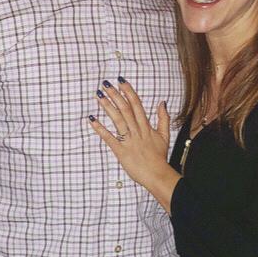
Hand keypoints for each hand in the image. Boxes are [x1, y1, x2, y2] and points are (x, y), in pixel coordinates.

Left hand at [88, 77, 179, 209]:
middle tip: (105, 84)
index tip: (121, 81)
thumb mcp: (164, 135)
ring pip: (117, 120)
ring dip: (107, 107)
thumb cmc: (159, 157)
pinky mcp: (121, 151)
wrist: (157, 175)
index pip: (136, 105)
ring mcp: (129, 141)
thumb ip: (163, 118)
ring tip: (98, 96)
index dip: (128, 92)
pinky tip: (92, 120)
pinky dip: (100, 129)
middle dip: (115, 95)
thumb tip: (162, 103)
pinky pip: (109, 138)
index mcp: (146, 126)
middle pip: (125, 109)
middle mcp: (137, 131)